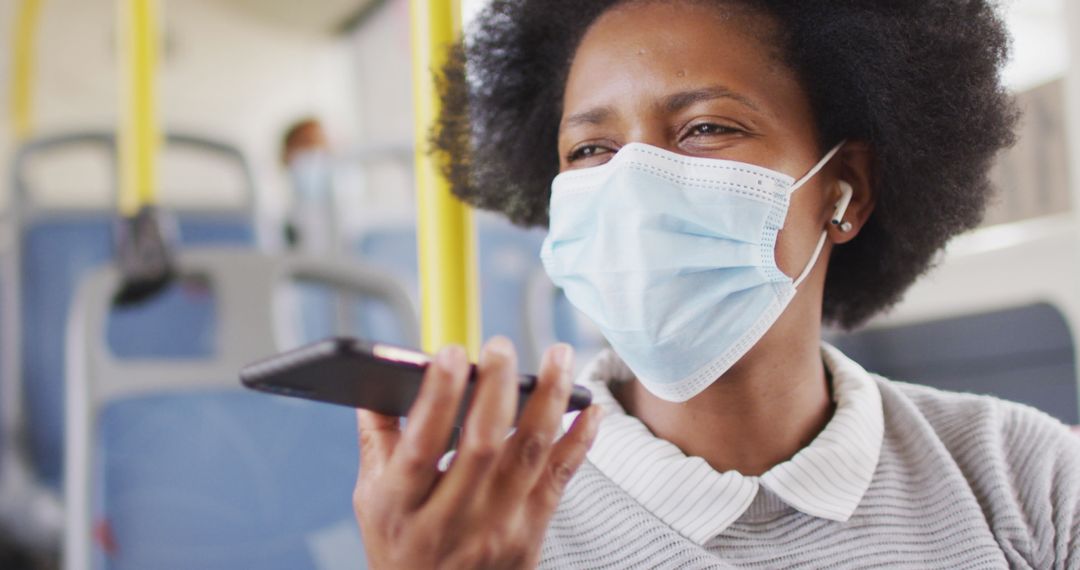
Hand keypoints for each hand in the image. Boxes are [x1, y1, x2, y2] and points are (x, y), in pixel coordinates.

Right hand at [353, 337, 602, 569]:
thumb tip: (378, 377)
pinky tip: (590, 406)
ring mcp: (495, 530)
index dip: (438, 397)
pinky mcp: (530, 536)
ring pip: (531, 454)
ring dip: (550, 399)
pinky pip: (561, 479)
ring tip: (559, 356)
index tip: (452, 353)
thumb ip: (379, 439)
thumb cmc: (401, 546)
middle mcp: (450, 522)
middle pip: (483, 446)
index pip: (421, 447)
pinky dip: (579, 439)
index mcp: (401, 507)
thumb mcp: (372, 500)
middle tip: (503, 346)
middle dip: (498, 388)